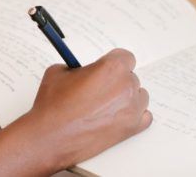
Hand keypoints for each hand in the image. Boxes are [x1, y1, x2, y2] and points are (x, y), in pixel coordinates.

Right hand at [22, 48, 151, 169]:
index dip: (114, 62)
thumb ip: (78, 67)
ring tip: (106, 106)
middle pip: (131, 77)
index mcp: (112, 68)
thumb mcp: (59, 71)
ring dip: (126, 98)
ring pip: (139, 96)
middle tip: (99, 90)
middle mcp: (126, 86)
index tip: (106, 69)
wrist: (50, 137)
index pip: (126, 57)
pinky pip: (145, 117)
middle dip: (116, 82)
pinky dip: (134, 115)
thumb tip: (84, 70)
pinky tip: (118, 116)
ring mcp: (132, 109)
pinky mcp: (132, 128)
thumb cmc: (54, 107)